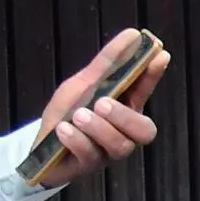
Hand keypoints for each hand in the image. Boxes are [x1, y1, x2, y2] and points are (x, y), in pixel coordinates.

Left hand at [29, 29, 165, 184]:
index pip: (146, 90)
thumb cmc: (68, 113)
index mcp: (126, 109)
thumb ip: (106, 64)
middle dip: (125, 116)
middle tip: (102, 103)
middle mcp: (124, 133)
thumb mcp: (83, 84)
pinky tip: (64, 130)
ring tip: (78, 116)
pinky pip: (90, 155)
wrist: (40, 146)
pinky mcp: (89, 166)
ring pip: (120, 145)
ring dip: (99, 128)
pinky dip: (77, 140)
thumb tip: (132, 34)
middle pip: (145, 131)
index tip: (159, 55)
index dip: (154, 75)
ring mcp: (108, 152)